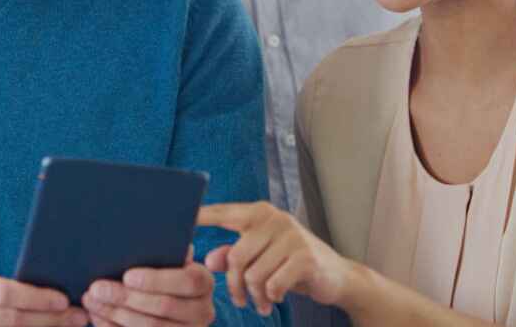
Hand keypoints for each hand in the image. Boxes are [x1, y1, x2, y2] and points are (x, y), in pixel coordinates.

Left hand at [81, 255, 215, 326]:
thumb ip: (164, 250)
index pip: (188, 281)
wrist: (162, 299)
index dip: (157, 279)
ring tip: (91, 299)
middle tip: (97, 288)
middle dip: (127, 297)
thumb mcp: (167, 259)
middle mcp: (202, 311)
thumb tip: (151, 236)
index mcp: (204, 283)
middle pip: (165, 306)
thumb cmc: (161, 269)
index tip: (127, 275)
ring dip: (116, 313)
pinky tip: (97, 315)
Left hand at [197, 202, 354, 315]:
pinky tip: (276, 299)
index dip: (200, 215)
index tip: (178, 219)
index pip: (223, 212)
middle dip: (234, 286)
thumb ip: (233, 255)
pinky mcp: (305, 257)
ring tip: (261, 303)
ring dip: (254, 296)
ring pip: (253, 275)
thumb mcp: (260, 258)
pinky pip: (273, 284)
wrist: (337, 276)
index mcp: (259, 213)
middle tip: (239, 301)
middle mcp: (275, 219)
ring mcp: (292, 236)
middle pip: (236, 257)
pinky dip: (271, 297)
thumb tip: (207, 261)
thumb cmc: (290, 264)